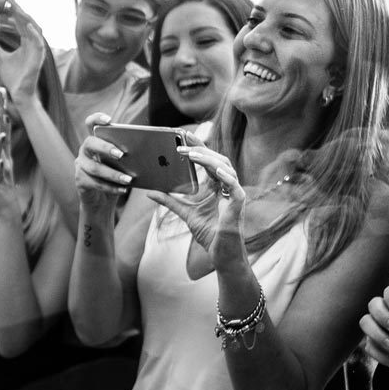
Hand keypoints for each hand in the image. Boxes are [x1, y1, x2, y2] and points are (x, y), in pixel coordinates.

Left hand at [0, 1, 45, 103]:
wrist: (18, 93)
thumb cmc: (13, 76)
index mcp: (25, 40)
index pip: (19, 22)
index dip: (12, 10)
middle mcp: (33, 42)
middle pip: (26, 21)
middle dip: (17, 8)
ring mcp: (37, 49)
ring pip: (34, 28)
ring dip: (25, 17)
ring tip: (16, 7)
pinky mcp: (40, 57)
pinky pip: (39, 43)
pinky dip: (34, 33)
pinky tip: (28, 25)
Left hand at [0, 118, 19, 220]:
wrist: (5, 207)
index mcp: (1, 158)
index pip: (1, 139)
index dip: (1, 125)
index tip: (1, 110)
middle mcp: (4, 163)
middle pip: (2, 143)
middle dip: (1, 128)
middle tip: (1, 113)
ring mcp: (3, 173)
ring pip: (1, 156)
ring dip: (2, 145)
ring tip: (2, 134)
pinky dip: (0, 167)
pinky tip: (0, 160)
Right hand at [74, 113, 131, 214]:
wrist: (101, 203)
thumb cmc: (115, 178)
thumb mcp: (122, 165)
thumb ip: (127, 156)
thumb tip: (144, 153)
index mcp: (96, 141)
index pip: (90, 124)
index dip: (97, 119)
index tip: (109, 120)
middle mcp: (85, 151)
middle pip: (90, 143)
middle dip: (106, 147)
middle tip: (121, 154)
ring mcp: (80, 166)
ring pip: (95, 167)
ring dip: (113, 174)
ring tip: (129, 179)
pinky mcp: (80, 181)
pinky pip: (95, 183)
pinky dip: (111, 187)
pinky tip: (123, 190)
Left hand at [146, 141, 246, 267]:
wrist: (221, 254)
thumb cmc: (209, 233)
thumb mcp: (185, 213)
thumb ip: (170, 201)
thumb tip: (150, 193)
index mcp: (216, 185)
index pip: (208, 160)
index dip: (197, 146)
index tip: (182, 135)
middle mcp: (226, 186)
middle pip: (217, 159)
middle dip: (201, 147)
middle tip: (183, 138)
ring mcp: (234, 193)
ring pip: (226, 168)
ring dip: (208, 159)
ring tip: (191, 154)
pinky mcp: (238, 204)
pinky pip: (234, 186)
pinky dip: (226, 177)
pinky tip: (216, 170)